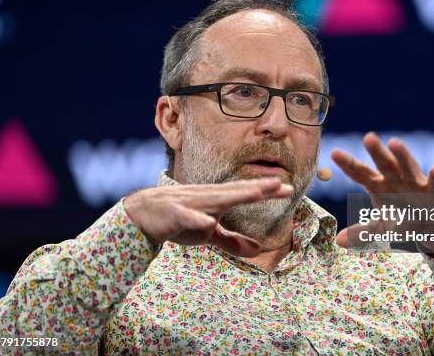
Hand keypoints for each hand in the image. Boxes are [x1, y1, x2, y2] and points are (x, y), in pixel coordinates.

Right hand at [123, 177, 292, 256]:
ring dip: (236, 196)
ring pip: (217, 200)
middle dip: (258, 187)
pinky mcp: (175, 215)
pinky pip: (188, 217)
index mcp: (218, 200)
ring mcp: (192, 204)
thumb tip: (259, 250)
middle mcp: (208, 197)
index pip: (246, 193)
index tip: (290, 188)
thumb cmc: (180, 220)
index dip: (267, 191)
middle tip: (281, 183)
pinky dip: (198, 219)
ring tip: (256, 192)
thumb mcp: (209, 234)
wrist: (143, 214)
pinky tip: (209, 221)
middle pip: (237, 192)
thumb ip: (232, 241)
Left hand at [332, 132, 433, 252]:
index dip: (349, 164)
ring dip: (402, 156)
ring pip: (408, 168)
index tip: (335, 153)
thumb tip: (337, 241)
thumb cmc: (405, 218)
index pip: (361, 173)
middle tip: (368, 137)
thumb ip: (362, 233)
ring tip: (394, 142)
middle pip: (385, 164)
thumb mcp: (383, 227)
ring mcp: (416, 184)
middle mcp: (396, 180)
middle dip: (377, 152)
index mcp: (380, 185)